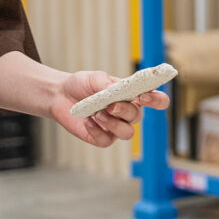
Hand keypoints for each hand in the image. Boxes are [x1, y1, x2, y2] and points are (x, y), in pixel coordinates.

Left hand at [49, 70, 169, 148]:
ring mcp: (115, 127)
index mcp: (133, 96)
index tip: (144, 96)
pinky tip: (87, 121)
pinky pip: (107, 140)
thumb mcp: (95, 78)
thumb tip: (115, 92)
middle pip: (138, 117)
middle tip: (110, 105)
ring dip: (112, 123)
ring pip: (127, 133)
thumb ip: (107, 83)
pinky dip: (96, 130)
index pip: (157, 100)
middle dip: (125, 111)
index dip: (157, 100)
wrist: (61, 95)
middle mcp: (127, 113)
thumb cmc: (83, 85)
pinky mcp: (102, 138)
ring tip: (97, 114)